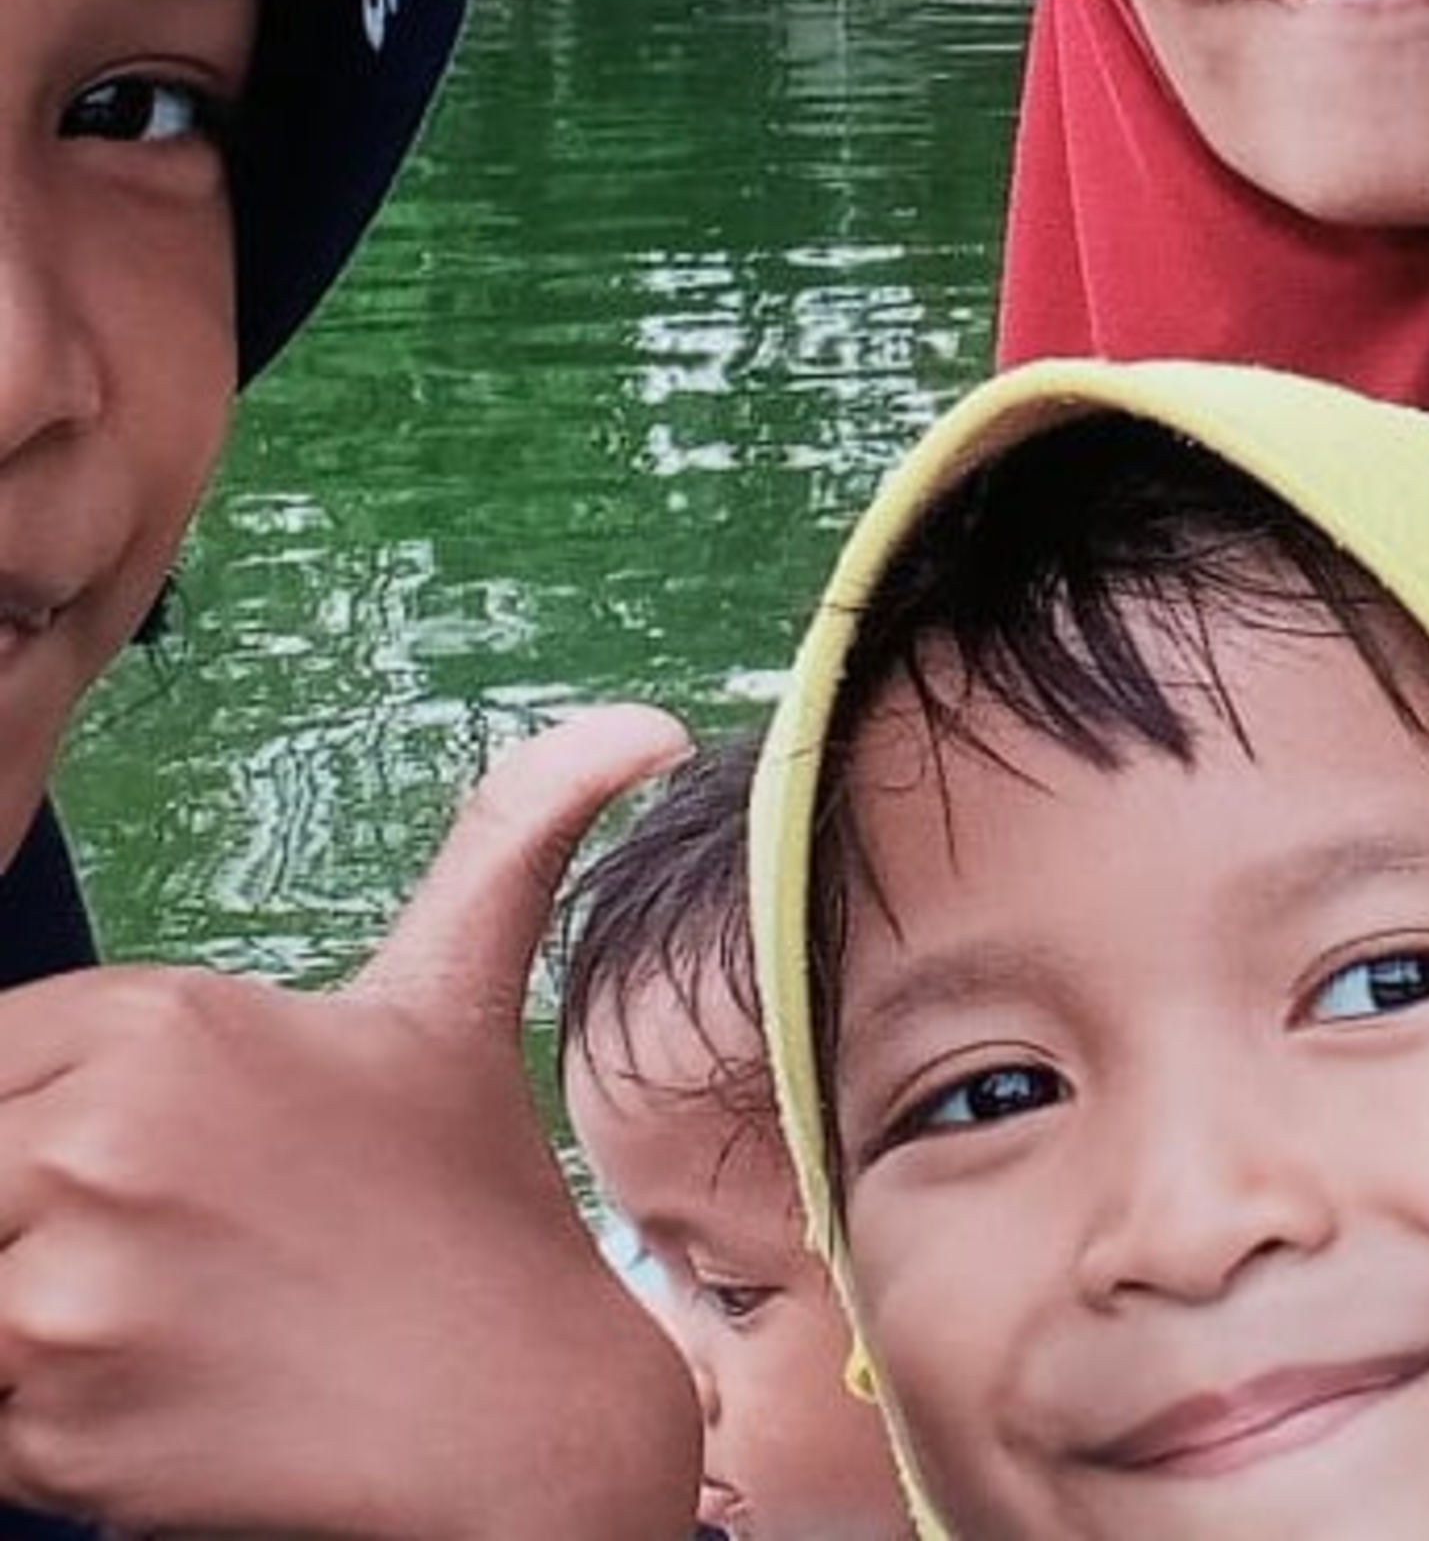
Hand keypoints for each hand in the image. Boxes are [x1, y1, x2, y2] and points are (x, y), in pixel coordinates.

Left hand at [0, 706, 701, 1540]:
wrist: (514, 1422)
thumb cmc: (470, 1210)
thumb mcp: (459, 1002)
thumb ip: (509, 836)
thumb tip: (647, 724)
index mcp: (159, 1022)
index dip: (33, 1134)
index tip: (127, 1178)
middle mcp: (97, 1134)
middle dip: (21, 1229)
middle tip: (144, 1261)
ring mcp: (68, 1283)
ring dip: (25, 1327)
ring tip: (153, 1332)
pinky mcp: (46, 1422)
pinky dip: (30, 1424)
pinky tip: (153, 1404)